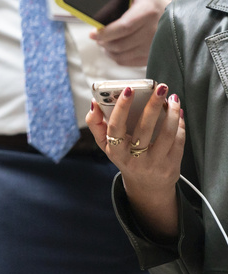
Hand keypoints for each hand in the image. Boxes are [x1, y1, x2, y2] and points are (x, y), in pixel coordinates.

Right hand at [85, 83, 184, 239]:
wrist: (147, 185)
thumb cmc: (124, 157)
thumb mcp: (105, 145)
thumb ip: (95, 124)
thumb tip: (94, 103)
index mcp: (115, 151)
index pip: (116, 127)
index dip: (121, 108)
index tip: (128, 89)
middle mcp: (134, 159)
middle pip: (144, 129)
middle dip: (153, 105)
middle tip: (160, 87)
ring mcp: (155, 163)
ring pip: (166, 134)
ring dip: (172, 113)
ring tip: (172, 98)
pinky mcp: (172, 166)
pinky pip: (179, 141)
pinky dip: (180, 124)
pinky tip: (178, 113)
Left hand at [90, 0, 169, 66]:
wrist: (171, 17)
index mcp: (147, 12)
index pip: (124, 27)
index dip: (106, 32)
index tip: (93, 33)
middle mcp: (153, 31)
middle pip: (119, 43)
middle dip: (103, 40)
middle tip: (96, 35)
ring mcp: (153, 47)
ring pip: (120, 54)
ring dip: (107, 48)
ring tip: (104, 39)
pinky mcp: (150, 57)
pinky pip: (126, 61)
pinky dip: (115, 56)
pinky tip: (113, 47)